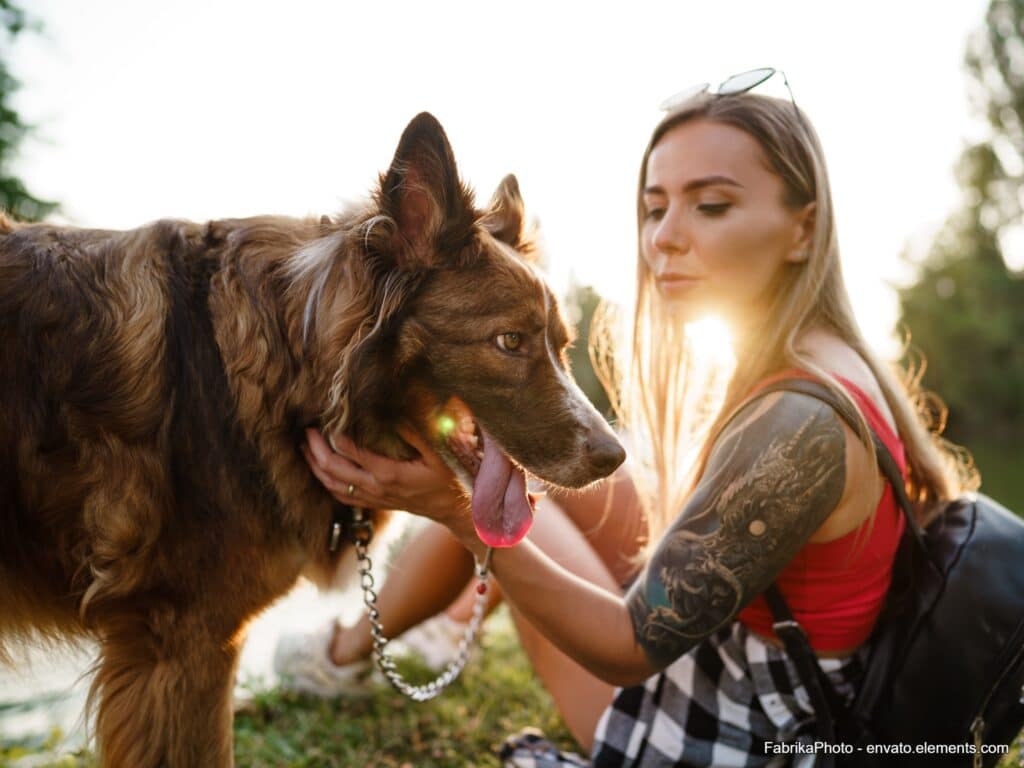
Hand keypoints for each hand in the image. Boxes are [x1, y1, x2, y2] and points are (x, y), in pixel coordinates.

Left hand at [302, 426, 469, 530]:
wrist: (452, 509)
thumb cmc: (448, 478)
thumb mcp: (438, 453)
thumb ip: (417, 432)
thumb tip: (396, 412)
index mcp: (389, 473)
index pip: (352, 453)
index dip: (335, 436)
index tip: (327, 418)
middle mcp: (376, 487)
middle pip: (334, 470)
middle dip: (316, 449)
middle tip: (307, 429)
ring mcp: (373, 497)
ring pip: (332, 485)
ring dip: (315, 466)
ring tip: (304, 447)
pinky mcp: (373, 502)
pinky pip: (340, 496)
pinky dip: (325, 482)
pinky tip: (319, 470)